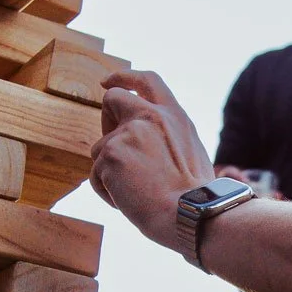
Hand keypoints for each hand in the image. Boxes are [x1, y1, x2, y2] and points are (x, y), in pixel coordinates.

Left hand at [93, 69, 214, 255]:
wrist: (192, 213)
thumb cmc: (195, 196)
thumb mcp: (190, 152)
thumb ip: (166, 137)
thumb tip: (144, 144)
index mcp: (174, 116)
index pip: (147, 80)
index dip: (123, 78)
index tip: (107, 82)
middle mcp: (150, 117)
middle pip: (112, 99)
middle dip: (106, 120)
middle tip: (112, 147)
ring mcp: (128, 134)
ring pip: (99, 148)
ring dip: (110, 171)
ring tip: (134, 193)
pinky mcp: (110, 156)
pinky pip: (96, 175)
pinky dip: (107, 192)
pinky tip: (128, 202)